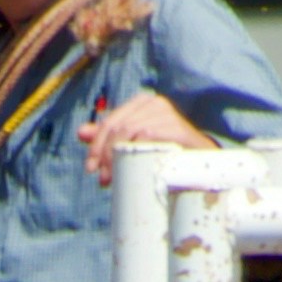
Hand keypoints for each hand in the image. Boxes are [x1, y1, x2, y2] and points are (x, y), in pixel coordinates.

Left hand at [80, 89, 213, 182]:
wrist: (200, 161)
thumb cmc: (165, 152)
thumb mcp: (133, 144)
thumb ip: (109, 137)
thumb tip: (81, 132)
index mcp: (141, 103)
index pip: (110, 121)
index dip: (96, 145)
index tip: (90, 168)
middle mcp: (154, 103)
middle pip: (117, 127)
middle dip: (104, 154)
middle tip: (103, 179)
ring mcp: (167, 113)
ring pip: (129, 131)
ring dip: (117, 157)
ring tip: (113, 178)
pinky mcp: (177, 127)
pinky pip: (147, 135)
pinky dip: (135, 151)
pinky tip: (132, 167)